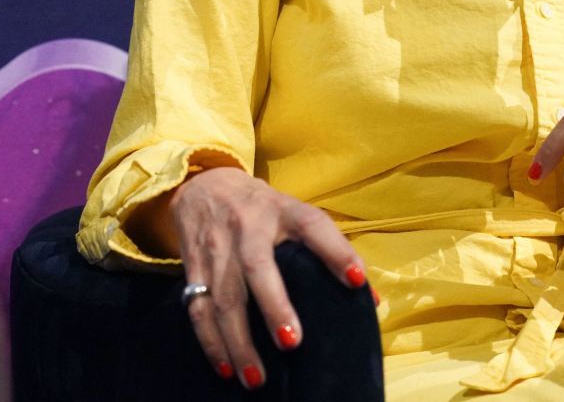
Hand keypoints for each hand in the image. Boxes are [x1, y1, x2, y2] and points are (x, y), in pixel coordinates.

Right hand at [166, 167, 368, 388]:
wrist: (203, 185)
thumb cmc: (263, 210)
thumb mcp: (295, 214)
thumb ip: (330, 251)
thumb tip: (370, 299)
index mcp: (282, 211)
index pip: (313, 225)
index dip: (337, 251)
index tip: (357, 281)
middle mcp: (248, 228)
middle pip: (257, 266)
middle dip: (273, 306)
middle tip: (292, 342)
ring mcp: (217, 249)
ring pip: (224, 298)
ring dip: (238, 341)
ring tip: (257, 378)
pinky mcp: (194, 268)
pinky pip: (199, 309)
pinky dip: (210, 342)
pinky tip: (226, 367)